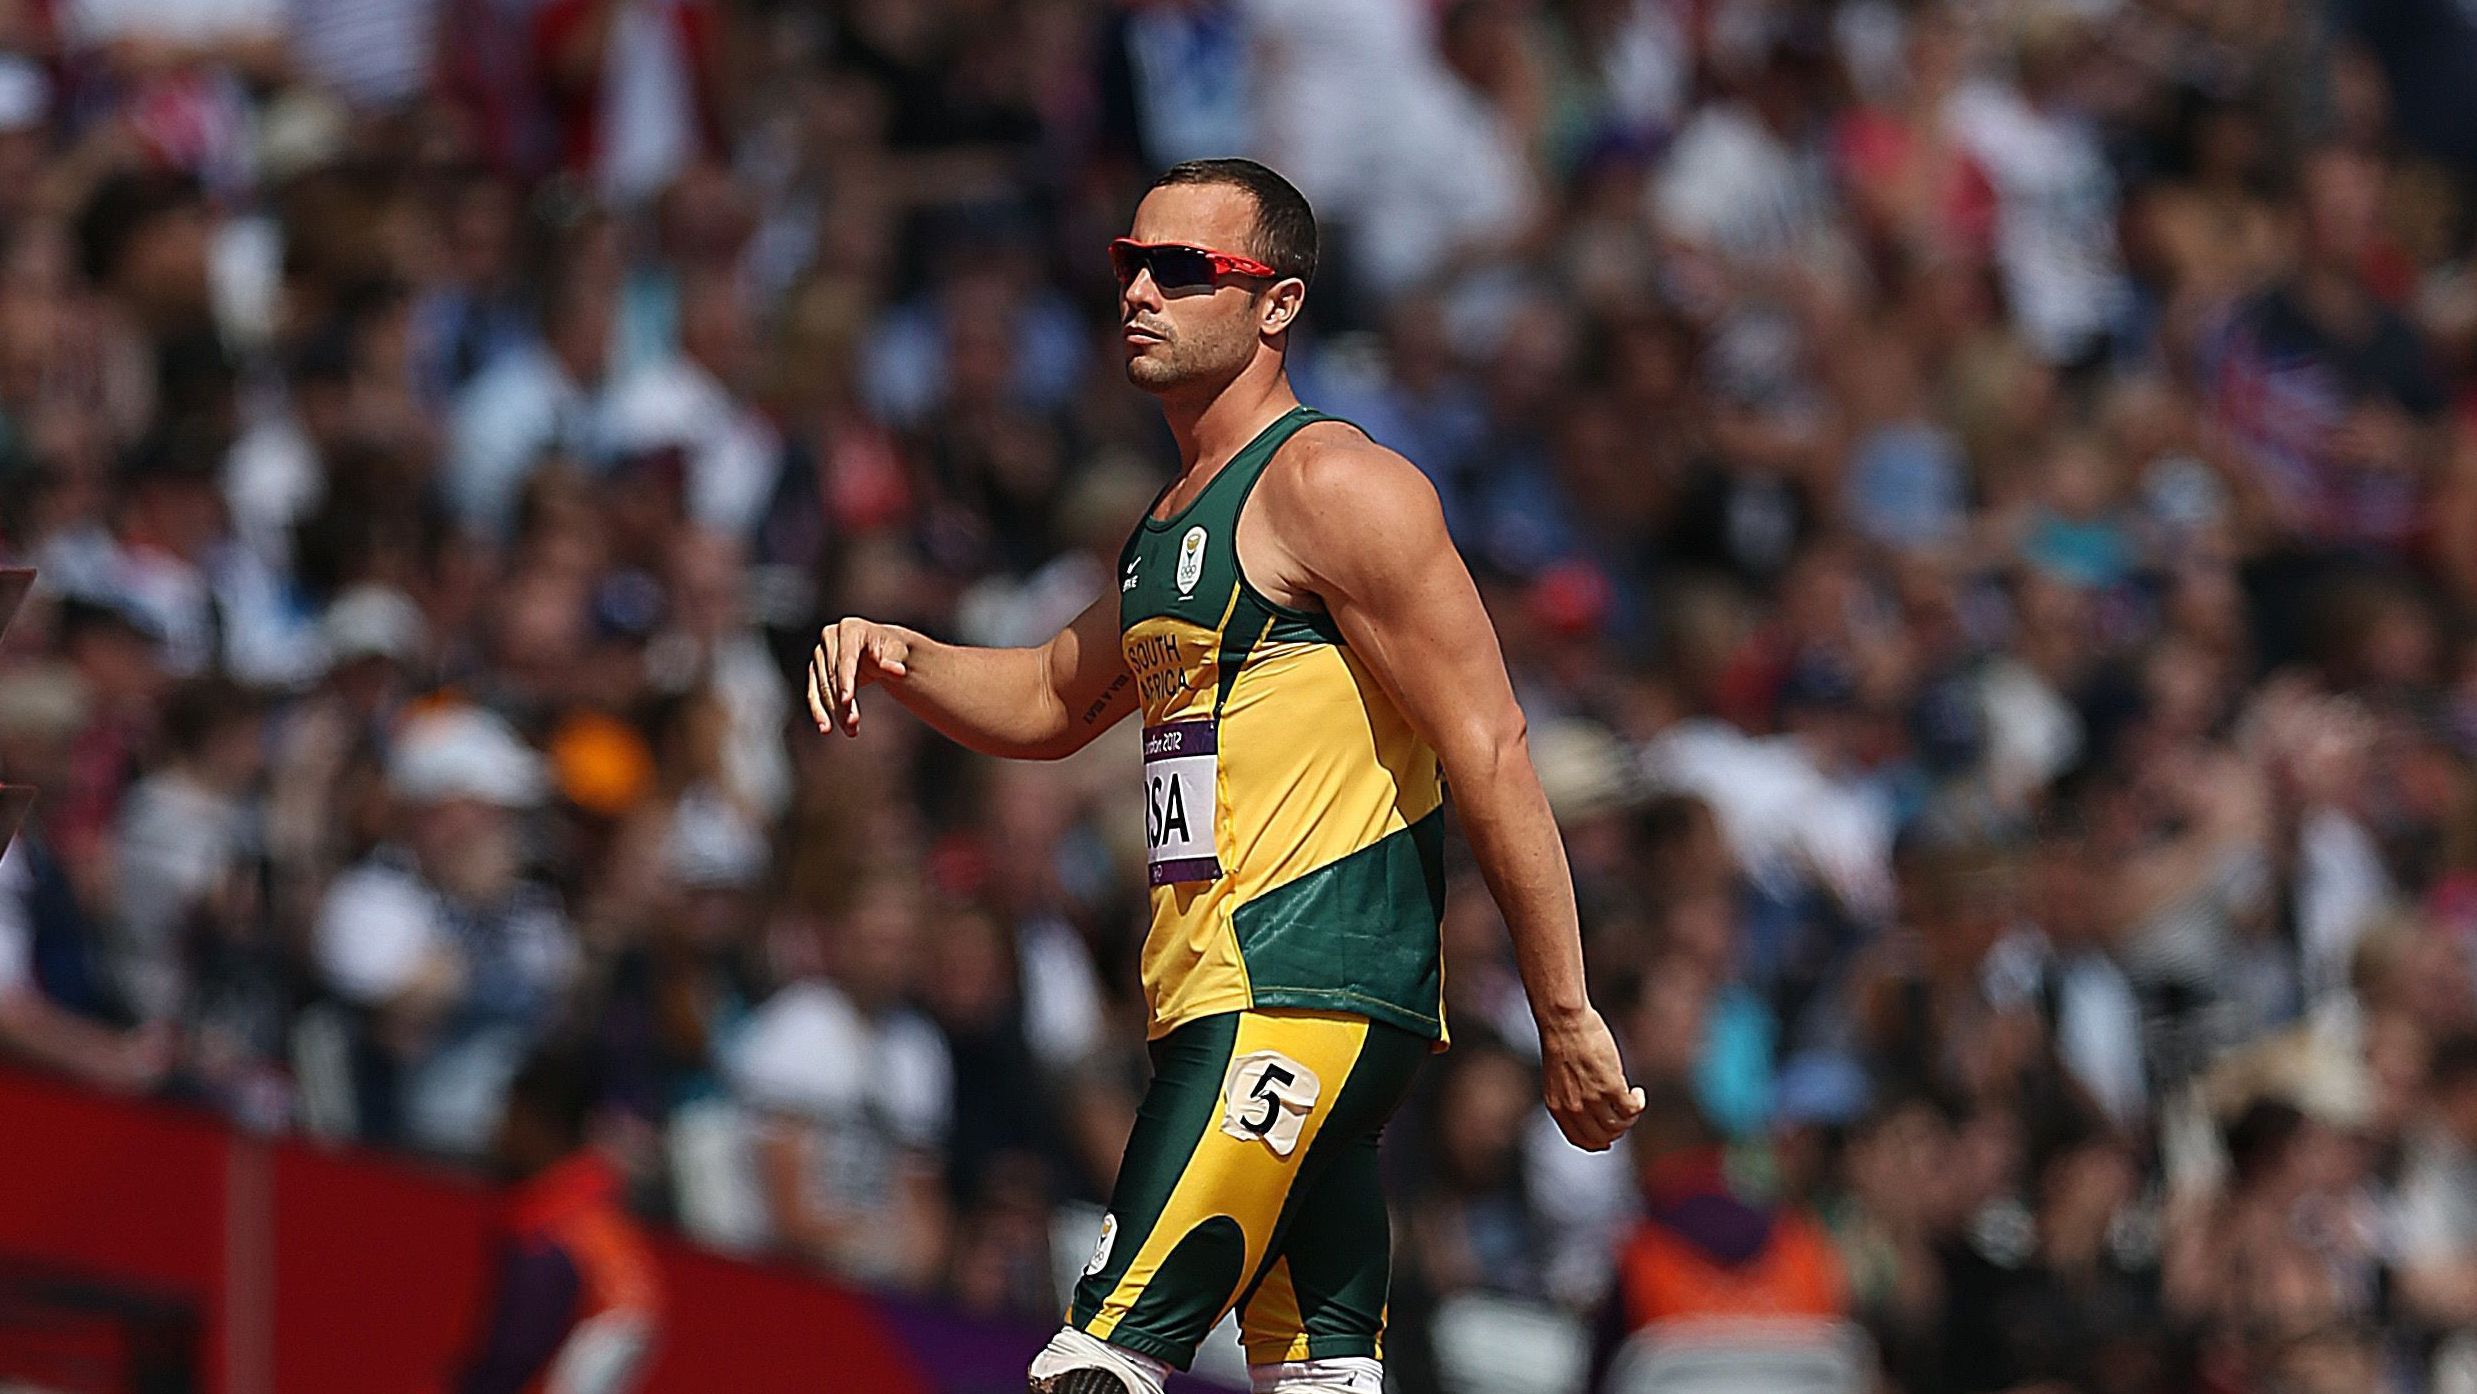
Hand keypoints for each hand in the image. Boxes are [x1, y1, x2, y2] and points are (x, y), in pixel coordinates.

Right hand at [808, 617, 912, 735]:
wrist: (881, 650)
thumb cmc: (892, 650)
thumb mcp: (898, 653)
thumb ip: (895, 661)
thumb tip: (898, 671)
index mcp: (850, 628)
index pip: (846, 658)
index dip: (845, 680)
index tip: (847, 700)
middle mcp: (830, 637)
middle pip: (833, 675)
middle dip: (841, 702)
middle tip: (852, 724)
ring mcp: (820, 654)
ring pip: (822, 687)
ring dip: (834, 711)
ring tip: (849, 730)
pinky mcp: (816, 670)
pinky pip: (814, 692)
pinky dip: (819, 711)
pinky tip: (825, 727)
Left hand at [1537, 1007, 1643, 1151]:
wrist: (1563, 1021)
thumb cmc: (1562, 1041)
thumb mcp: (1558, 1076)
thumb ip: (1568, 1095)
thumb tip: (1588, 1106)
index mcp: (1558, 1107)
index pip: (1579, 1139)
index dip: (1597, 1143)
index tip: (1608, 1139)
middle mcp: (1574, 1108)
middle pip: (1602, 1137)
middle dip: (1616, 1130)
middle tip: (1624, 1114)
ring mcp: (1592, 1099)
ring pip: (1619, 1125)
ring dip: (1630, 1117)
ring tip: (1631, 1098)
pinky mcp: (1610, 1087)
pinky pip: (1632, 1109)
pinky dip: (1638, 1104)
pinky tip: (1638, 1092)